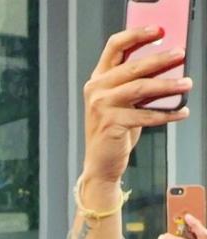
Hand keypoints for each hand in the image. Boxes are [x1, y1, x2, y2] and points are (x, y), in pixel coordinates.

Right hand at [82, 28, 189, 187]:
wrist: (101, 163)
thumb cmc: (114, 131)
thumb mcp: (124, 102)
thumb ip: (137, 83)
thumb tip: (168, 66)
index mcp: (98, 79)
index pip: (115, 46)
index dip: (137, 35)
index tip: (158, 30)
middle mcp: (96, 90)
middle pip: (133, 66)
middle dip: (161, 59)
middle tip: (180, 54)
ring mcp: (101, 106)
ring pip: (141, 88)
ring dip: (168, 85)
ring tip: (186, 84)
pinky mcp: (111, 124)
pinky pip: (145, 115)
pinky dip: (166, 114)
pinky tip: (180, 112)